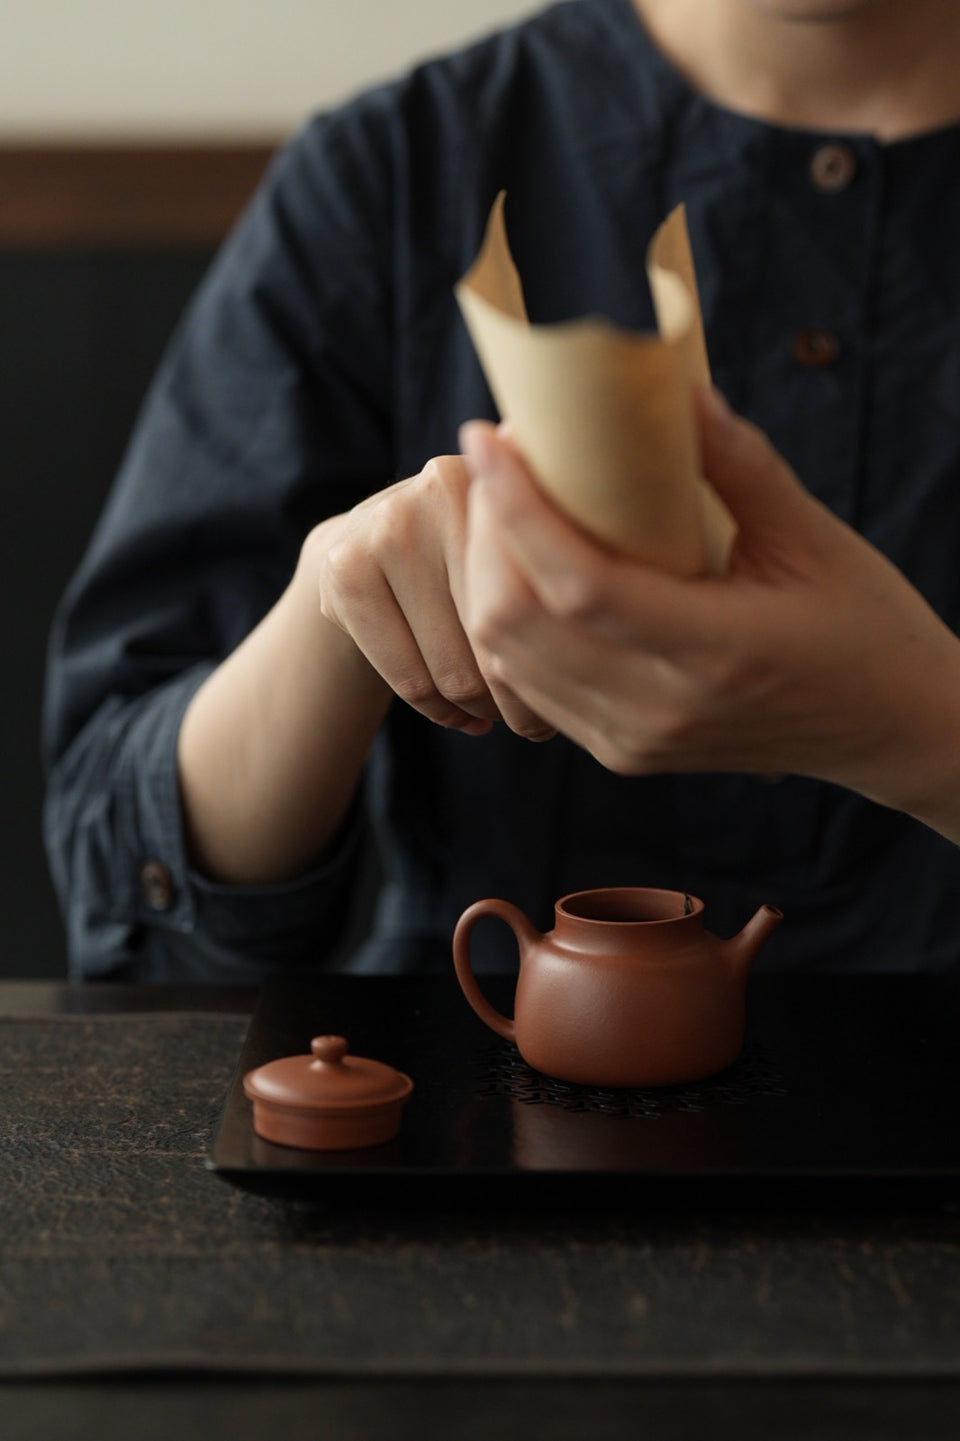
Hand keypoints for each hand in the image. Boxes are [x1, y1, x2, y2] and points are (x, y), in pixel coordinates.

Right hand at [309, 457, 554, 739]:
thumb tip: (616, 658)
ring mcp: (389, 525)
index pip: (549, 598)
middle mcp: (446, 487)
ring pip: (455, 670)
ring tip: (498, 718)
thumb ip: (566, 574)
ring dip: (484, 711)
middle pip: (502, 634)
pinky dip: (440, 714)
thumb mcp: (522, 549)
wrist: (361, 544)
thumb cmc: (469, 563)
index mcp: (514, 478)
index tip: (574, 694)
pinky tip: (459, 716)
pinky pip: (410, 680)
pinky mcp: (346, 570)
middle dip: (525, 696)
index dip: (565, 658)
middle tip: (537, 727)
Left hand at [460, 389, 959, 836]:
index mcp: (715, 651)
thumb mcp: (816, 538)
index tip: (491, 436)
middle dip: (488, 530)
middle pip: (516, 622)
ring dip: (486, 575)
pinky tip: (523, 568)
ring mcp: (633, 740)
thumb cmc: (864, 628)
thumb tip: (676, 390)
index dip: (516, 508)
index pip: (576, 584)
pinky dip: (509, 624)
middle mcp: (659, 709)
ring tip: (507, 503)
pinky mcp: (621, 752)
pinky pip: (528, 686)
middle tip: (503, 459)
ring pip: (506, 658)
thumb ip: (741, 464)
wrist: (887, 729)